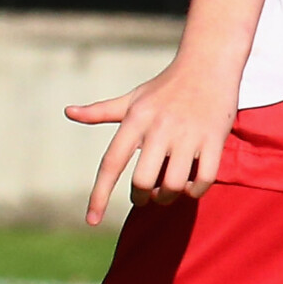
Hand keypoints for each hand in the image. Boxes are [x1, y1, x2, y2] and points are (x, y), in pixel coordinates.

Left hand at [68, 64, 240, 225]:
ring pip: (173, 183)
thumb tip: (68, 112)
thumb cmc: (167, 85)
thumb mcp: (134, 98)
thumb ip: (101, 111)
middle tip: (146, 197)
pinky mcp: (214, 138)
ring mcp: (189, 134)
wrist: (209, 63)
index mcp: (136, 120)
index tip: (91, 220)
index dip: (99, 195)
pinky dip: (196, 191)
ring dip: (168, 196)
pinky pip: (204, 178)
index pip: (111, 164)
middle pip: (142, 181)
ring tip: (168, 192)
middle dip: (142, 197)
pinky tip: (191, 187)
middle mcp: (160, 128)